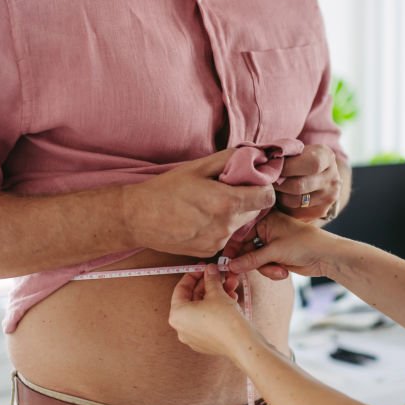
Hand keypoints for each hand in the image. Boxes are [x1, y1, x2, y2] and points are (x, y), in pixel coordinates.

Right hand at [122, 149, 275, 256]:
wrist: (137, 218)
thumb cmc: (165, 190)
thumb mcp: (197, 167)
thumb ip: (229, 159)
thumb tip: (253, 154)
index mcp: (226, 203)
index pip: (267, 198)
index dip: (263, 187)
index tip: (253, 182)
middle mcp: (226, 226)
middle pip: (255, 211)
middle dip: (247, 199)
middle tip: (227, 190)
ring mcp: (218, 242)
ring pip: (240, 224)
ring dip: (233, 213)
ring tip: (210, 203)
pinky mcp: (209, 251)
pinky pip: (225, 236)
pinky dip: (220, 226)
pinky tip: (201, 218)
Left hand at [169, 264, 252, 357]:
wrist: (241, 343)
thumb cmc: (225, 320)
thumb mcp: (217, 293)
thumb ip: (210, 279)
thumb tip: (210, 270)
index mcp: (177, 315)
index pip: (181, 289)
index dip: (193, 275)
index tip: (202, 268)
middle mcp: (181, 327)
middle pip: (193, 298)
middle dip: (208, 285)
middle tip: (218, 275)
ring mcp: (193, 336)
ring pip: (203, 308)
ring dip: (216, 294)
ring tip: (230, 285)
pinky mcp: (205, 341)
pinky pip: (208, 319)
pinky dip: (217, 308)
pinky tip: (230, 298)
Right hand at [228, 212, 337, 279]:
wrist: (326, 256)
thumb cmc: (303, 244)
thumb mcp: (274, 251)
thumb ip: (250, 259)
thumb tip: (229, 265)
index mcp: (265, 219)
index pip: (240, 233)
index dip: (232, 248)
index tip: (225, 262)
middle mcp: (266, 229)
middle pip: (245, 248)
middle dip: (249, 263)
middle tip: (238, 275)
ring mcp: (271, 243)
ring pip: (255, 260)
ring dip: (265, 268)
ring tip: (278, 270)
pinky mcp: (277, 256)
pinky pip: (265, 266)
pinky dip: (272, 271)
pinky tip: (283, 271)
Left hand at [275, 144, 340, 221]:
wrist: (318, 175)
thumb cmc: (300, 159)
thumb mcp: (297, 150)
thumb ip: (285, 154)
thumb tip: (267, 164)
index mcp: (327, 158)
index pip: (312, 163)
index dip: (288, 167)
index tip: (274, 168)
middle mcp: (332, 179)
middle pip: (300, 186)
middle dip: (279, 184)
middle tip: (268, 181)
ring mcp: (328, 197)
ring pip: (296, 201)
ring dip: (280, 196)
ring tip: (274, 189)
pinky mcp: (320, 211)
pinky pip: (295, 212)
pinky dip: (284, 206)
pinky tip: (281, 197)